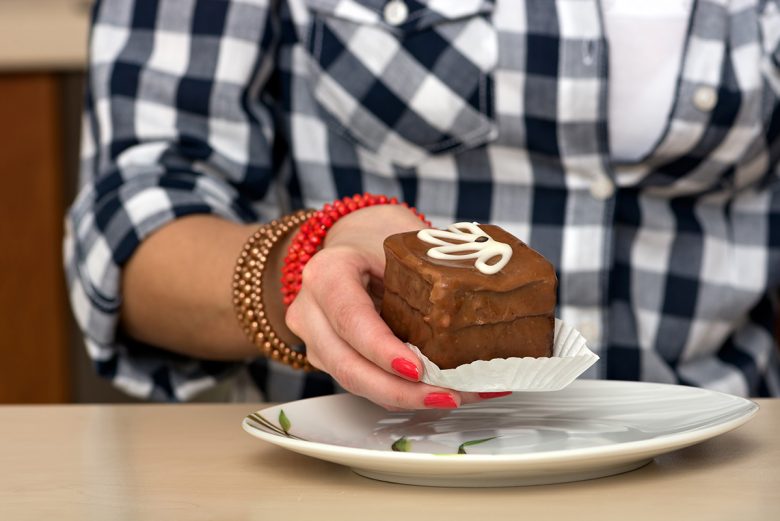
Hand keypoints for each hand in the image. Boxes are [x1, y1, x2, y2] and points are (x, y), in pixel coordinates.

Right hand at [285, 205, 488, 409]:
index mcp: (326, 274)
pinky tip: (443, 392)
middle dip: (401, 390)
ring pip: (357, 383)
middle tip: (450, 396)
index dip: (382, 349)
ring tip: (459, 396)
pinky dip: (403, 392)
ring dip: (409, 398)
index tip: (417, 370)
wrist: (348, 245)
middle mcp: (312, 312)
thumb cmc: (375, 239)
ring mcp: (317, 341)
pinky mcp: (332, 359)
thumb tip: (486, 305)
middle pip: (348, 366)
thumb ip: (428, 273)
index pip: (351, 318)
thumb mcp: (399, 244)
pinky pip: (366, 382)